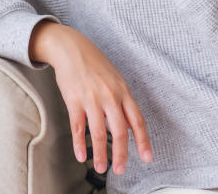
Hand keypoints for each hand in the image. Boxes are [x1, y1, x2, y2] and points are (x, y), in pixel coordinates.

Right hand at [29, 21, 153, 174]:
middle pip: (119, 131)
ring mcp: (91, 99)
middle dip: (121, 154)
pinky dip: (80, 144)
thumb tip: (127, 126)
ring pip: (98, 133)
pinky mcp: (74, 100)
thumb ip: (122, 102)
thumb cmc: (94, 63)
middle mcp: (110, 96)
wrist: (70, 48)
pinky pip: (78, 127)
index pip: (137, 121)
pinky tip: (81, 155)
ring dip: (101, 154)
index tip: (147, 158)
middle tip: (121, 169)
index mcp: (123, 91)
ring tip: (101, 168)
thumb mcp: (114, 79)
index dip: (143, 141)